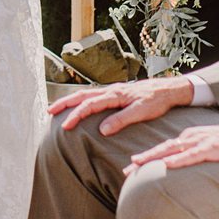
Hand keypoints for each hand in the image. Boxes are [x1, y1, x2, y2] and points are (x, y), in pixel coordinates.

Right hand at [47, 76, 191, 133]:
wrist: (169, 89)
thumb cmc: (157, 101)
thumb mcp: (142, 112)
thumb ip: (122, 120)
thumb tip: (102, 130)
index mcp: (115, 95)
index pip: (90, 104)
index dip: (76, 115)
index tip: (65, 126)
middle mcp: (111, 90)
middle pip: (82, 95)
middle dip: (65, 103)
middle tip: (49, 111)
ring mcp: (113, 90)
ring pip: (87, 93)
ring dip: (71, 100)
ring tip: (57, 108)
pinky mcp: (117, 93)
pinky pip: (94, 95)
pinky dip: (82, 99)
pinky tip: (80, 105)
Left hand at [127, 117, 218, 171]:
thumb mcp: (212, 149)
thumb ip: (197, 155)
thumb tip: (183, 168)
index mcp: (191, 137)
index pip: (164, 148)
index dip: (146, 157)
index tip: (130, 167)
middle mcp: (192, 137)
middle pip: (162, 149)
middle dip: (143, 159)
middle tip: (125, 169)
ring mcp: (202, 141)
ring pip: (172, 150)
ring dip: (153, 158)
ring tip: (137, 165)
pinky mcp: (214, 148)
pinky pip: (193, 155)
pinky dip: (178, 159)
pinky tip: (167, 164)